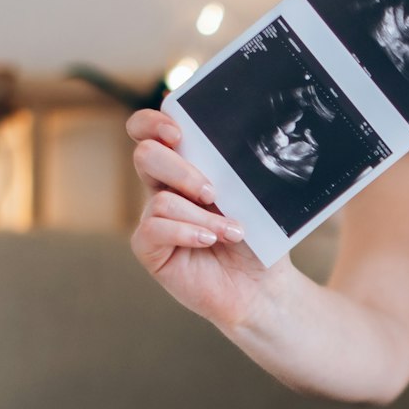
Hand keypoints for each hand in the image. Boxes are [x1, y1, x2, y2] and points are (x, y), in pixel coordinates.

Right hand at [127, 109, 289, 329]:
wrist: (262, 286)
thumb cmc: (258, 239)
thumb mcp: (252, 198)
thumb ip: (235, 171)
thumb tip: (235, 147)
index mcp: (185, 166)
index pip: (149, 131)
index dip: (152, 123)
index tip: (178, 132)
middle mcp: (164, 188)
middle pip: (146, 155)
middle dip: (180, 169)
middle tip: (213, 193)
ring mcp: (155, 218)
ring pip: (161, 199)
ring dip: (203, 216)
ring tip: (233, 232)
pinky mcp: (150, 248)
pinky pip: (153, 229)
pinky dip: (186, 233)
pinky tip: (209, 241)